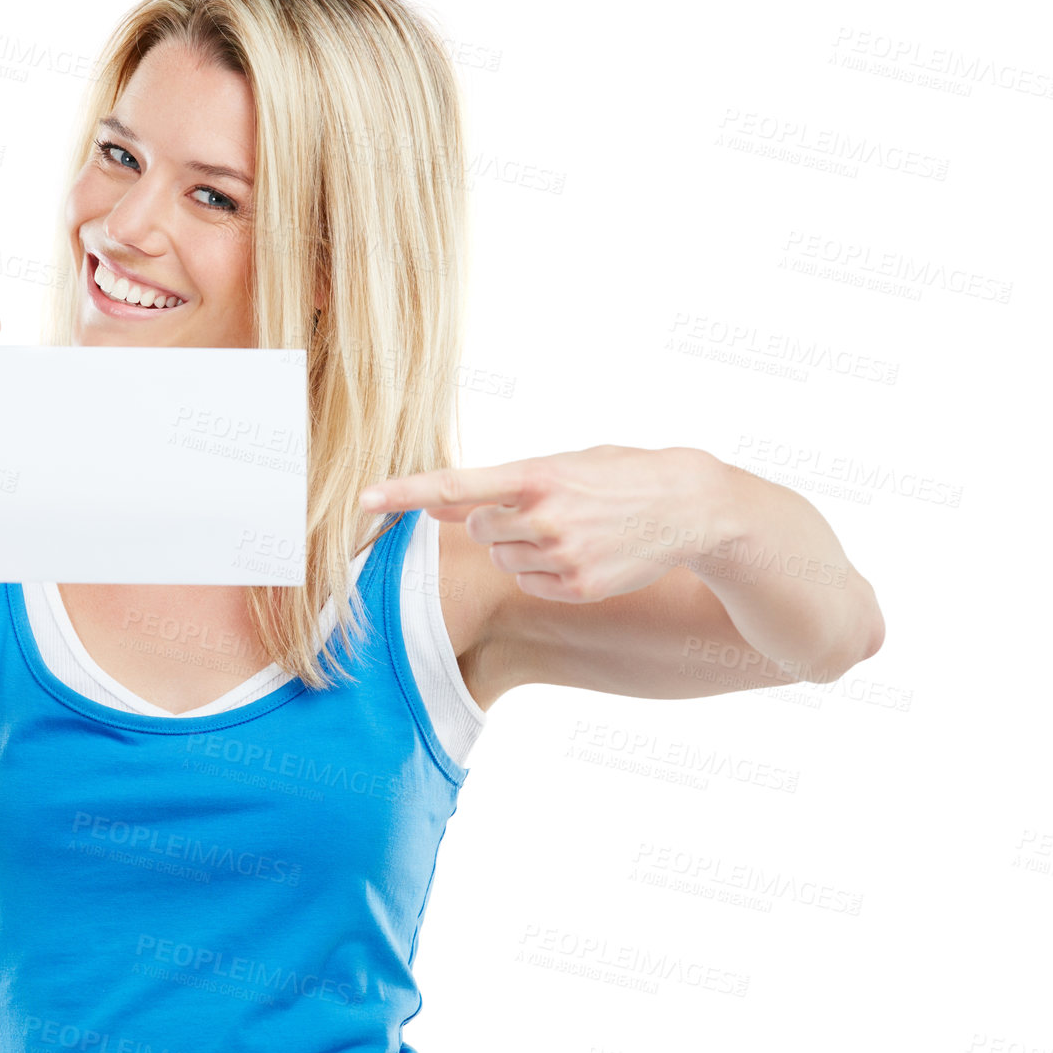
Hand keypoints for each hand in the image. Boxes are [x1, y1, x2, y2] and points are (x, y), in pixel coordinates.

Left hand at [357, 444, 720, 602]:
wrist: (688, 506)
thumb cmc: (616, 476)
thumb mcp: (558, 466)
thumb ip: (495, 486)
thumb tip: (438, 505)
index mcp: (535, 475)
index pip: (455, 485)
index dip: (405, 493)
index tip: (364, 499)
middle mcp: (543, 517)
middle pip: (479, 530)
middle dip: (498, 521)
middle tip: (544, 508)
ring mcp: (561, 555)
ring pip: (502, 558)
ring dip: (521, 546)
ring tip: (570, 528)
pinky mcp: (578, 587)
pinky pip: (530, 583)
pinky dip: (545, 571)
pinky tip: (583, 551)